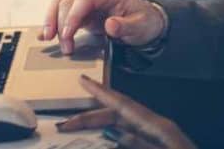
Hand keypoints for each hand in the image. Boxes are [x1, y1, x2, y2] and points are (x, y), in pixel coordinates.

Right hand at [39, 0, 164, 53]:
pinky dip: (52, 21)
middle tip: (66, 48)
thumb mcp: (141, 26)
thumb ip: (126, 26)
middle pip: (68, 1)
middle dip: (62, 25)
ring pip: (60, 3)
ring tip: (49, 39)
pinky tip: (45, 34)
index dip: (73, 16)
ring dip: (52, 21)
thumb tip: (111, 25)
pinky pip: (61, 11)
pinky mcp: (81, 8)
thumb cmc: (143, 21)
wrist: (144, 20)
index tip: (68, 34)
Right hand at [56, 75, 196, 148]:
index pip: (123, 105)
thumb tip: (114, 134)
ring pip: (123, 131)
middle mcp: (156, 129)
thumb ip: (139, 144)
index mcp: (158, 127)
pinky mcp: (158, 145)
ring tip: (78, 132)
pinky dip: (116, 140)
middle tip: (65, 123)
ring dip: (101, 130)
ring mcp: (157, 138)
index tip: (83, 80)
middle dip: (91, 119)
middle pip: (117, 118)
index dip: (102, 93)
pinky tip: (104, 142)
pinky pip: (132, 140)